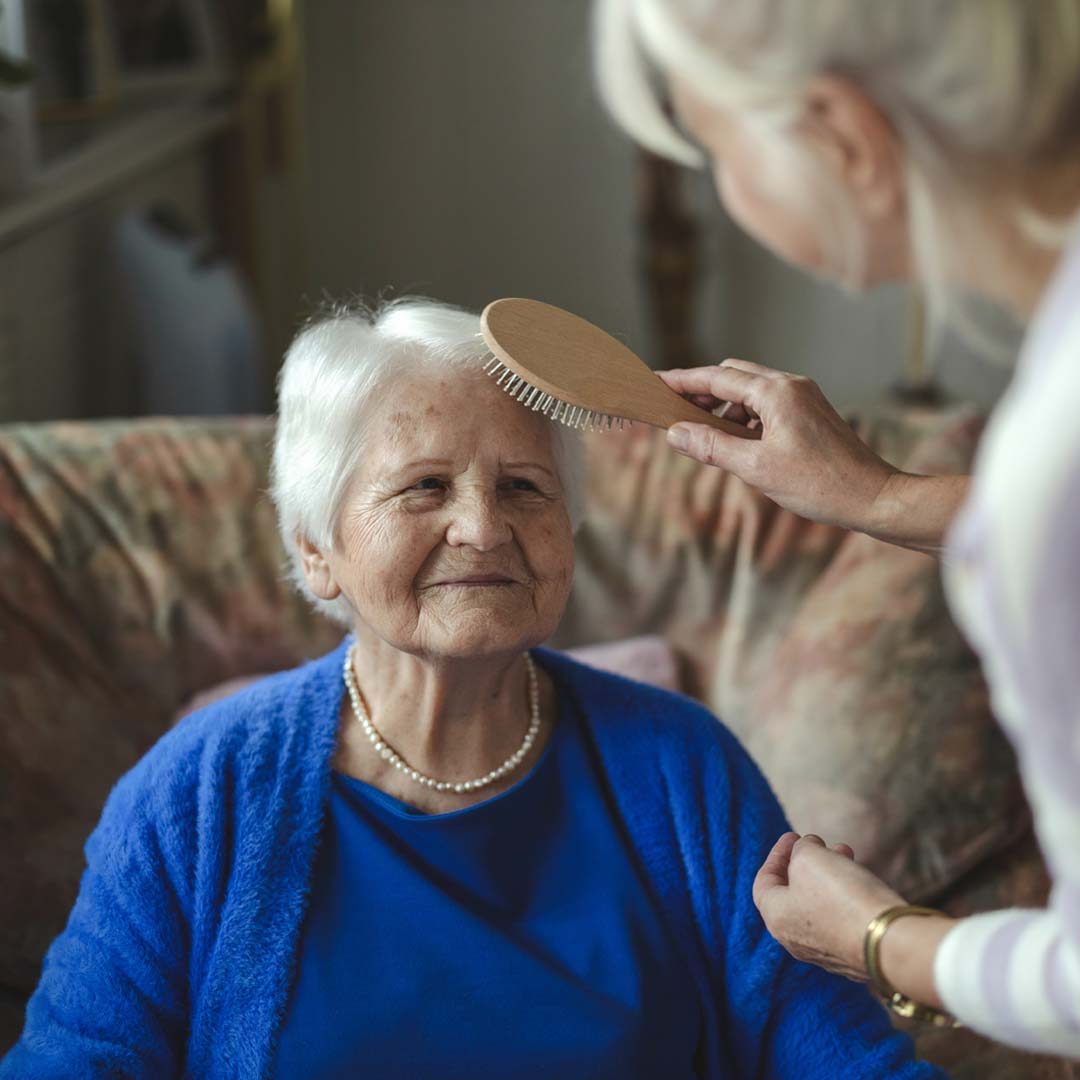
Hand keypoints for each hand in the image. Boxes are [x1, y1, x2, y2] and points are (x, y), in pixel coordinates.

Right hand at [659, 361, 897, 531]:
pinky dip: (745, 418)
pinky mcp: (810, 413)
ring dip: (724, 408)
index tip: (654, 382)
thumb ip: (712, 447)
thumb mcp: (756, 468)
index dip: (682, 381)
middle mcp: (791, 386)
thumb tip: (676, 433)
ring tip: (707, 437)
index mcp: (777, 393)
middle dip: (702, 392)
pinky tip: (738, 444)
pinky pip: (767, 405)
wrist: (872, 497)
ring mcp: (804, 397)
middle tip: (675, 414)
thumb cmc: (820, 484)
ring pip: (750, 391)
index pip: (717, 378)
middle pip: (733, 376)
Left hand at [752, 832, 904, 981]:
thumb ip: (801, 849)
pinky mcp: (854, 954)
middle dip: (806, 861)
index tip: (793, 835)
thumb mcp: (810, 857)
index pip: (764, 882)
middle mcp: (796, 941)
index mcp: (777, 919)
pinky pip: (842, 918)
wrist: (891, 942)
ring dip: (829, 873)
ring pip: (820, 903)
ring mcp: (826, 952)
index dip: (776, 854)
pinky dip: (846, 893)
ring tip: (845, 851)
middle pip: (793, 892)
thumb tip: (805, 850)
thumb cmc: (841, 896)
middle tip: (820, 842)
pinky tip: (861, 878)